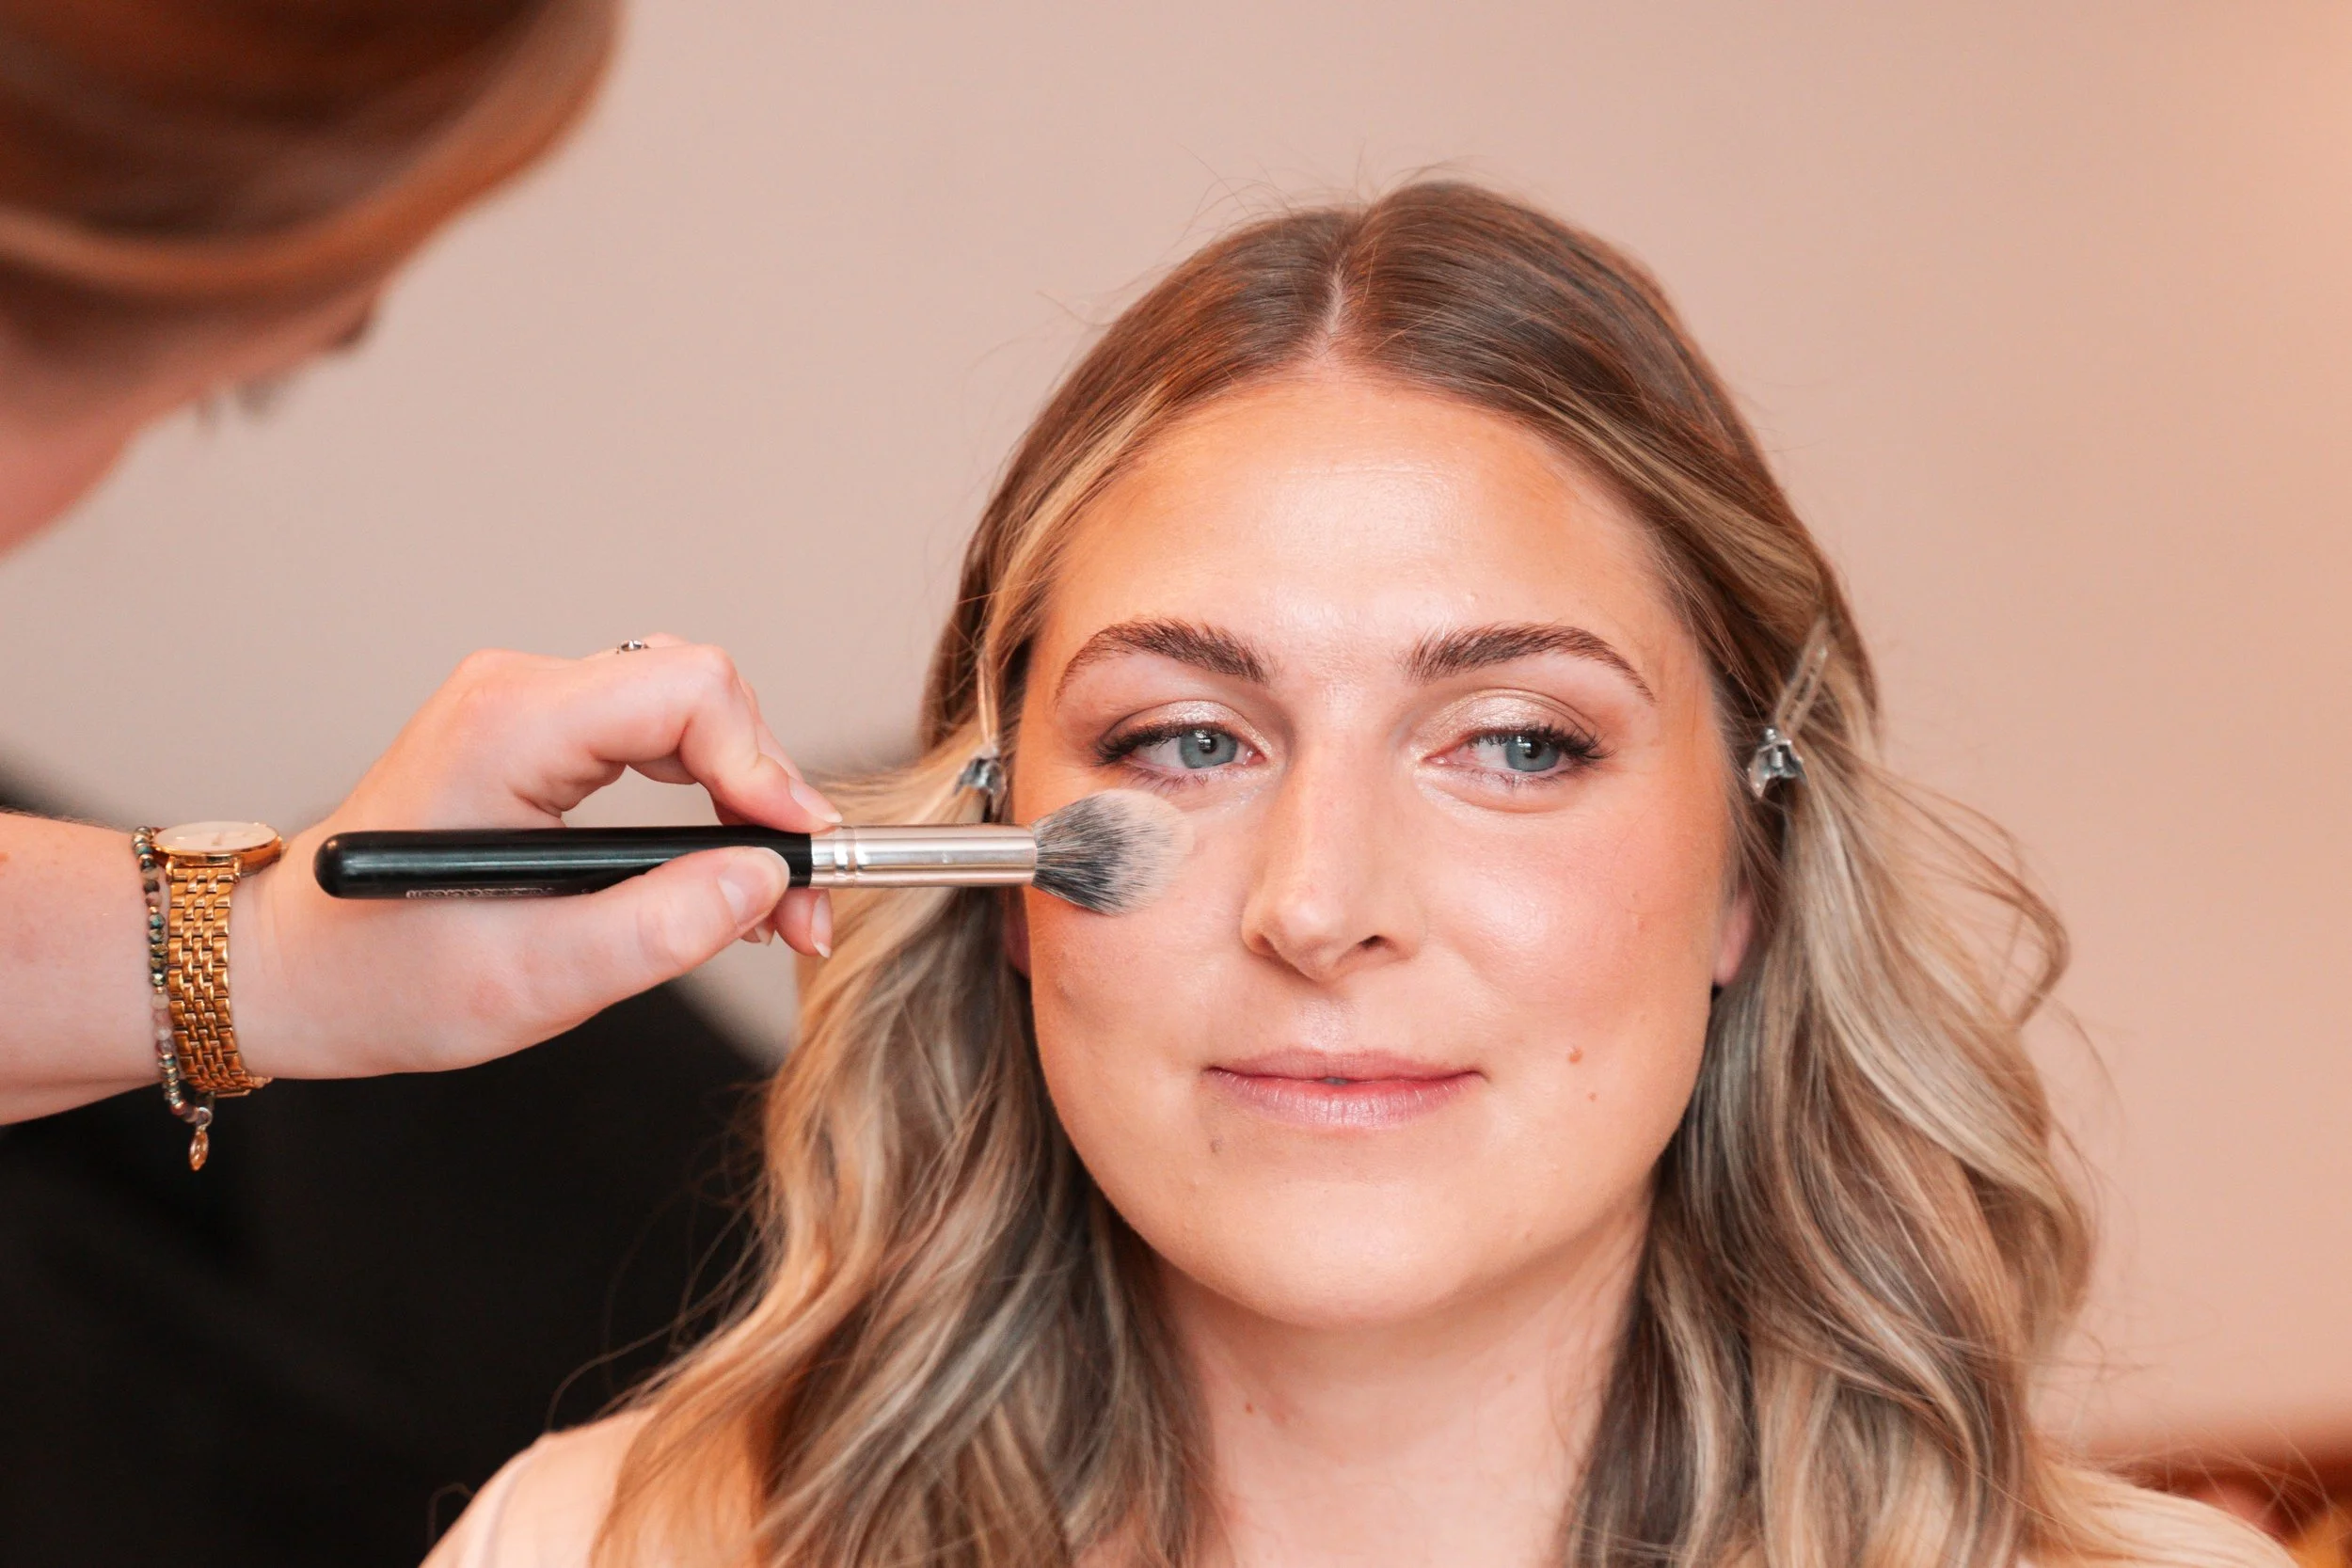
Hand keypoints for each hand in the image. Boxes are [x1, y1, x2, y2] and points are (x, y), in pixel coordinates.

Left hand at [227, 637, 837, 1079]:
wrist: (284, 971)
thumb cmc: (376, 978)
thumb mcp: (526, 980)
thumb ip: (658, 929)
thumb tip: (768, 882)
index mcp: (507, 727)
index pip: (688, 690)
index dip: (765, 768)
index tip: (800, 859)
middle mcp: (519, 692)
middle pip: (702, 692)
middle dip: (767, 792)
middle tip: (800, 902)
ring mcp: (527, 706)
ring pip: (690, 710)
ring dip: (744, 797)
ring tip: (770, 898)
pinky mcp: (539, 735)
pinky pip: (657, 736)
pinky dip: (707, 798)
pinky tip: (723, 871)